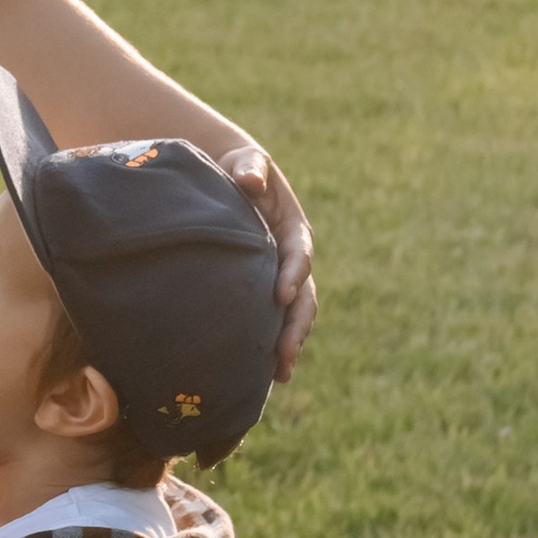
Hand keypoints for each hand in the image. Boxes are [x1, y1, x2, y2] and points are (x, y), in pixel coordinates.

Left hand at [217, 148, 316, 373]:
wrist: (234, 183)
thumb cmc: (240, 170)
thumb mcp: (246, 163)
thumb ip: (250, 168)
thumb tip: (249, 180)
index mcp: (292, 230)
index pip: (298, 254)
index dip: (294, 274)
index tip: (281, 295)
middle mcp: (292, 260)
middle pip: (304, 297)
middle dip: (297, 326)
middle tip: (284, 352)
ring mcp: (281, 278)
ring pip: (293, 316)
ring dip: (290, 344)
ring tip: (279, 374)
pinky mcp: (265, 292)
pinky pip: (273, 321)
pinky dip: (271, 345)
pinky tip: (261, 373)